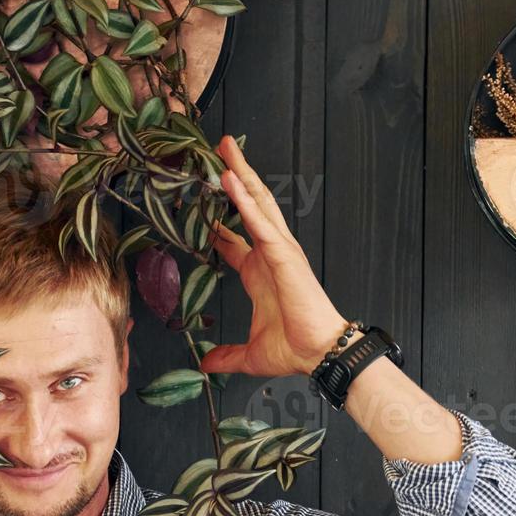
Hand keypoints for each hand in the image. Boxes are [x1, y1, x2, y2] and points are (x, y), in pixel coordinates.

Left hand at [197, 135, 349, 377]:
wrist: (319, 354)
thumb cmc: (294, 348)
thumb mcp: (249, 354)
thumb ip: (226, 356)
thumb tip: (205, 365)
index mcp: (259, 271)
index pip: (232, 238)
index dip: (215, 220)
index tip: (196, 206)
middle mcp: (269, 254)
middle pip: (249, 205)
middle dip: (234, 176)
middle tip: (217, 152)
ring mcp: (278, 250)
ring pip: (258, 202)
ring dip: (241, 174)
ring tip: (224, 149)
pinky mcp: (284, 255)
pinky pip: (261, 222)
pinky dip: (245, 200)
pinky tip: (231, 180)